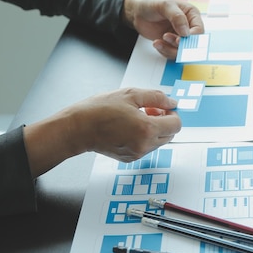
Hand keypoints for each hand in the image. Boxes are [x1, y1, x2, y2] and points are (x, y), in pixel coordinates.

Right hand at [24, 88, 181, 175]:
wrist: (77, 129)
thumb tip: (172, 102)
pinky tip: (130, 127)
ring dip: (155, 129)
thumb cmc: (98, 110)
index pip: (176, 124)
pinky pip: (147, 147)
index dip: (172, 113)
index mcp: (146, 129)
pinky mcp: (130, 158)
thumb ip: (156, 97)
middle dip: (164, 121)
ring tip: (137, 117)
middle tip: (149, 110)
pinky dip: (145, 137)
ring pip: (160, 141)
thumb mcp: (130, 94)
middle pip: (170, 134)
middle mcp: (144, 145)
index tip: (162, 107)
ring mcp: (137, 153)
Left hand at [122, 0, 204, 58]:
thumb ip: (177, 17)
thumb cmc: (151, 3)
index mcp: (191, 15)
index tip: (179, 39)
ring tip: (158, 41)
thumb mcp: (165, 5)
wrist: (136, 11)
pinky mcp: (170, 44)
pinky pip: (172, 53)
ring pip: (182, 51)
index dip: (191, 38)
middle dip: (179, 45)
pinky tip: (156, 43)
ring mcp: (179, 36)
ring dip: (170, 49)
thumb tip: (186, 32)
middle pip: (192, 43)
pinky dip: (164, 51)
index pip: (199, 30)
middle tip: (166, 38)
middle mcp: (188, 27)